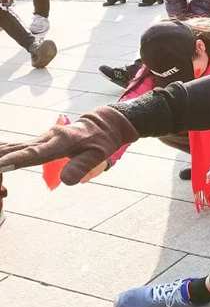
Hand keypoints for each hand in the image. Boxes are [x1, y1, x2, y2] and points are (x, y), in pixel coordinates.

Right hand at [0, 106, 138, 185]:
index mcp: (60, 142)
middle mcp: (47, 138)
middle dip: (0, 157)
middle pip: (18, 149)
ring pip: (14, 146)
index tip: (0, 165)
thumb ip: (81, 167)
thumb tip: (65, 182)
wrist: (101, 125)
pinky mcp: (39, 141)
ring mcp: (41, 139)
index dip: (17, 160)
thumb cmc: (100, 141)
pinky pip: (17, 146)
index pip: (35, 153)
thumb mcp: (97, 155)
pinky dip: (3, 150)